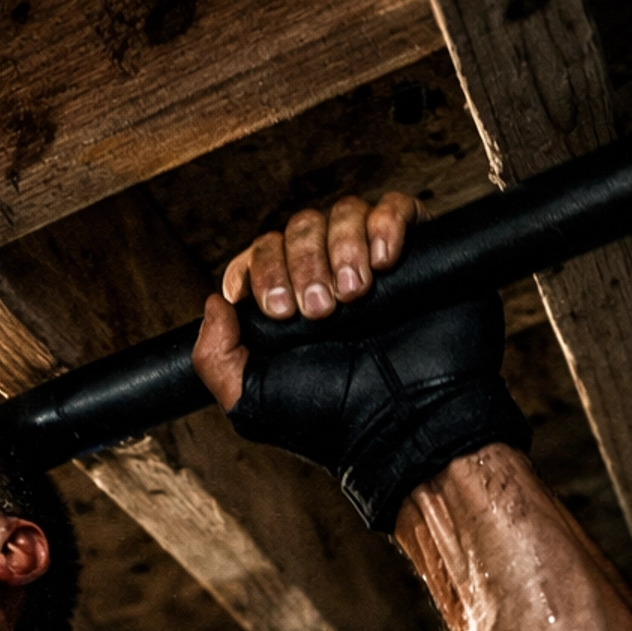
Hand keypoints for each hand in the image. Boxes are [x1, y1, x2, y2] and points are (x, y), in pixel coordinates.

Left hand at [193, 192, 422, 411]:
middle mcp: (326, 280)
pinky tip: (384, 263)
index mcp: (287, 309)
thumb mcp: (252, 402)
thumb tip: (214, 304)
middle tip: (320, 311)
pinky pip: (396, 207)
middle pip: (299, 227)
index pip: (260, 255)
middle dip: (303, 263)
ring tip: (354, 296)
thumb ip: (216, 358)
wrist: (404, 422)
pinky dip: (386, 223)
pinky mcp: (416, 254)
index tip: (277, 310)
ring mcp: (370, 264)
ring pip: (344, 212)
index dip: (262, 270)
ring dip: (342, 248)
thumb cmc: (334, 420)